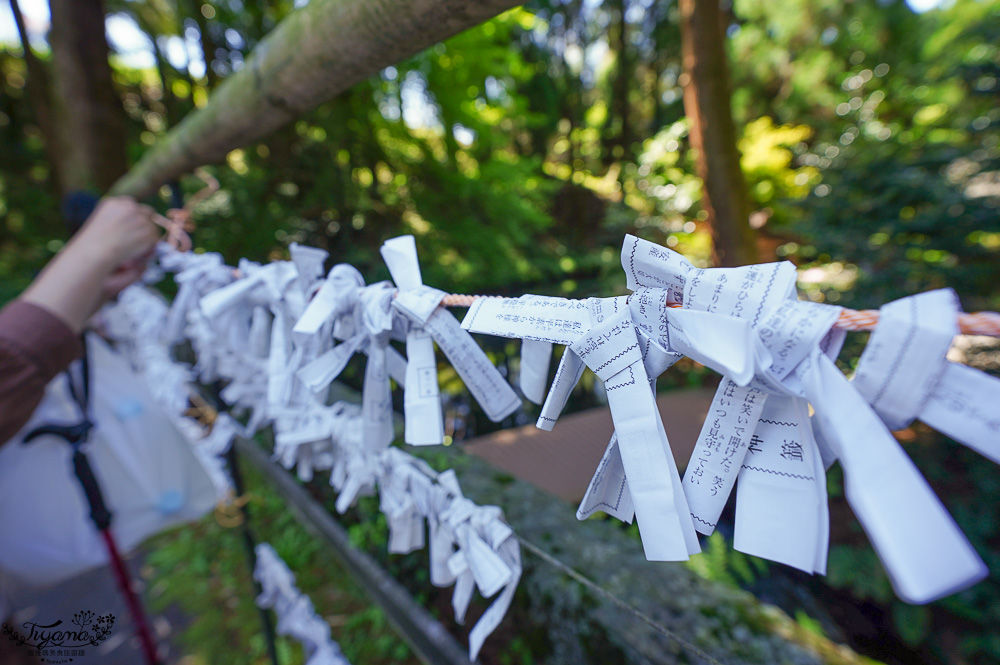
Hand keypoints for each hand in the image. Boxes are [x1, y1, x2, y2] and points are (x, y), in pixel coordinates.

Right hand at [21, 196, 161, 331]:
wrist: (94, 253)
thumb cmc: (91, 247)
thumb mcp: (102, 228)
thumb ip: (119, 224)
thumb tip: (139, 229)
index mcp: (113, 203)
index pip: (132, 206)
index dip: (134, 220)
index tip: (129, 233)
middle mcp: (129, 206)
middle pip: (148, 213)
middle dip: (145, 227)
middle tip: (135, 243)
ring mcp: (140, 217)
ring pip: (152, 228)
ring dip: (146, 240)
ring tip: (129, 252)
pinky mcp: (148, 229)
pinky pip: (155, 239)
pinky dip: (148, 248)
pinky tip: (134, 254)